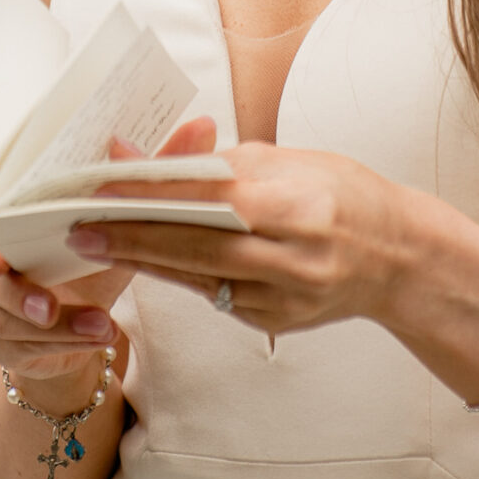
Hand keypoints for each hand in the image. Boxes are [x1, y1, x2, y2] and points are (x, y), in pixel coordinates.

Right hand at [0, 114, 220, 384]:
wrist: (78, 322)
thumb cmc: (92, 255)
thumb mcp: (123, 214)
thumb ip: (155, 172)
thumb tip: (201, 125)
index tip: (1, 253)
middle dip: (13, 291)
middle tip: (47, 305)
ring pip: (1, 318)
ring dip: (55, 326)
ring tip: (101, 326)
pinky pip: (21, 347)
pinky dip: (65, 344)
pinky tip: (100, 337)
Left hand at [69, 141, 416, 336]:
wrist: (397, 257)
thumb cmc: (342, 192)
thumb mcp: (291, 161)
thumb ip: (221, 163)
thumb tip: (149, 157)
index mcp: (304, 208)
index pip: (215, 200)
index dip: (158, 195)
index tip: (107, 185)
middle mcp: (295, 260)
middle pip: (199, 248)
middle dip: (135, 238)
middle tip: (81, 228)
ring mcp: (285, 299)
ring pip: (200, 277)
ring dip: (145, 260)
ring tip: (97, 243)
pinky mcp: (273, 322)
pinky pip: (214, 294)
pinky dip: (179, 275)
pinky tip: (145, 260)